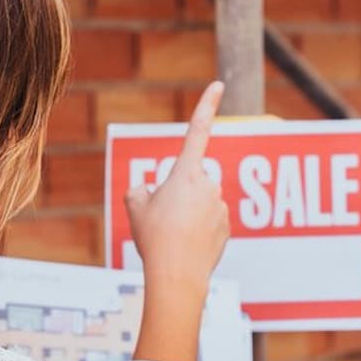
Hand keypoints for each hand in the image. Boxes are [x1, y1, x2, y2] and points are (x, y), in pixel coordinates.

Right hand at [125, 81, 229, 294]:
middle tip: (161, 220)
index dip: (207, 105)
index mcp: (186, 172)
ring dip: (186, 214)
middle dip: (176, 194)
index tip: (218, 85)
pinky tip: (186, 247)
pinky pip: (208, 222)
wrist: (178, 275)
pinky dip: (197, 231)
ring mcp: (220, 207)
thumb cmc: (155, 238)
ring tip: (172, 237)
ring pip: (199, 203)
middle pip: (188, 181)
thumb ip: (138, 190)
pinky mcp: (227, 228)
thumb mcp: (133, 208)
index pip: (197, 130)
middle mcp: (209, 185)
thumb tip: (148, 191)